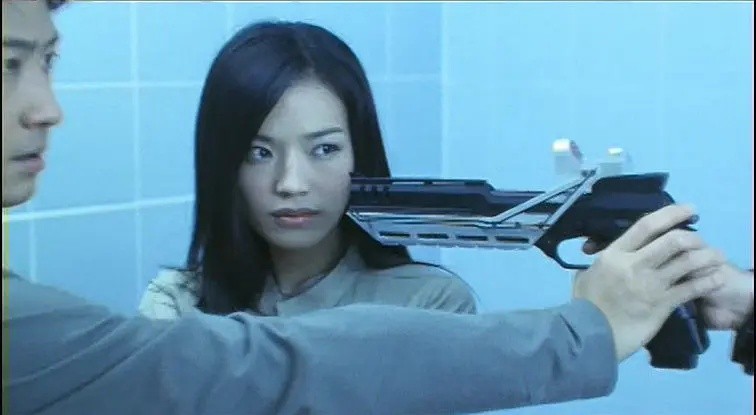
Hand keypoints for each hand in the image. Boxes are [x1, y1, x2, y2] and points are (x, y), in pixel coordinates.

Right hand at [585, 230, 754, 331]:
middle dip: (693, 238)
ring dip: (707, 258)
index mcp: (615, 255)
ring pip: (687, 263)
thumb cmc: (585, 306)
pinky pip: (691, 288)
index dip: (671, 214)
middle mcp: (635, 265)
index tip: (689, 209)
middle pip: (673, 241)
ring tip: (716, 258)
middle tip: (701, 241)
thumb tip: (594, 256)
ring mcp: (651, 285)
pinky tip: (716, 278)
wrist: (590, 335)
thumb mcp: (585, 277)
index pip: (646, 226)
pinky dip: (708, 281)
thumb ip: (595, 264)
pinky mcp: (662, 304)